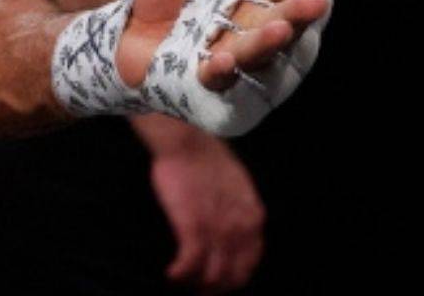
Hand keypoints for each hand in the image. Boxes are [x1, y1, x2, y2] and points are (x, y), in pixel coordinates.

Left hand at [115, 0, 358, 91]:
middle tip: (314, 0)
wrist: (122, 35)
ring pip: (265, 57)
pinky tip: (221, 61)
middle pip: (289, 22)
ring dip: (269, 45)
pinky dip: (225, 73)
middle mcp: (269, 36)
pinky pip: (226, 86)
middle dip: (300, 13)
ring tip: (276, 29)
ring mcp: (249, 71)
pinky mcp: (220, 98)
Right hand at [139, 117, 263, 291]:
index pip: (249, 264)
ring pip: (212, 276)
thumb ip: (239, 212)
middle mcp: (239, 231)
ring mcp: (216, 231)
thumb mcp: (238, 186)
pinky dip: (179, 275)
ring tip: (181, 283)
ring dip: (196, 286)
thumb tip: (232, 231)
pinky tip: (170, 275)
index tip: (216, 280)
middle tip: (197, 288)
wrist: (188, 143)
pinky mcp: (192, 228)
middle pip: (232, 277)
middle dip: (214, 288)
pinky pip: (189, 264)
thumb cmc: (207, 158)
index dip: (232, 278)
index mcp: (253, 220)